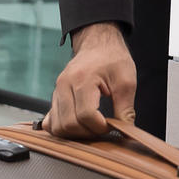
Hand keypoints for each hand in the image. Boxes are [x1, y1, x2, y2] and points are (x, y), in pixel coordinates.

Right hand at [45, 22, 136, 138]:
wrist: (98, 44)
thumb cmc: (113, 59)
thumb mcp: (126, 80)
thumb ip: (126, 107)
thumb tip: (127, 131)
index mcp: (82, 79)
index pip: (86, 115)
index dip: (101, 127)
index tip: (112, 125)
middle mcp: (64, 85)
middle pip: (69, 124)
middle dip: (89, 132)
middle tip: (103, 127)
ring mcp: (56, 91)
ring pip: (58, 126)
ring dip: (76, 134)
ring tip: (92, 127)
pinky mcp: (54, 97)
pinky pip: (51, 122)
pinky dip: (63, 129)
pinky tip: (78, 125)